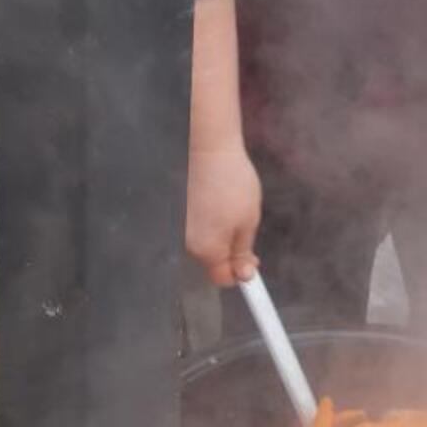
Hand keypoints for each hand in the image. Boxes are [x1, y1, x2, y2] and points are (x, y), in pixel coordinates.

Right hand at [185, 144, 261, 287]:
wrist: (207, 148)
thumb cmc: (230, 180)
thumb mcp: (248, 219)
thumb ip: (243, 251)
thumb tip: (244, 275)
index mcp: (207, 249)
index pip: (222, 279)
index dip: (240, 274)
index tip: (251, 267)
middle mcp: (187, 244)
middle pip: (211, 260)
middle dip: (229, 249)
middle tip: (244, 227)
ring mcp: (179, 228)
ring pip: (203, 242)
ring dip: (217, 232)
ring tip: (227, 205)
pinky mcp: (176, 212)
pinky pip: (194, 225)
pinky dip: (205, 218)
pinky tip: (214, 199)